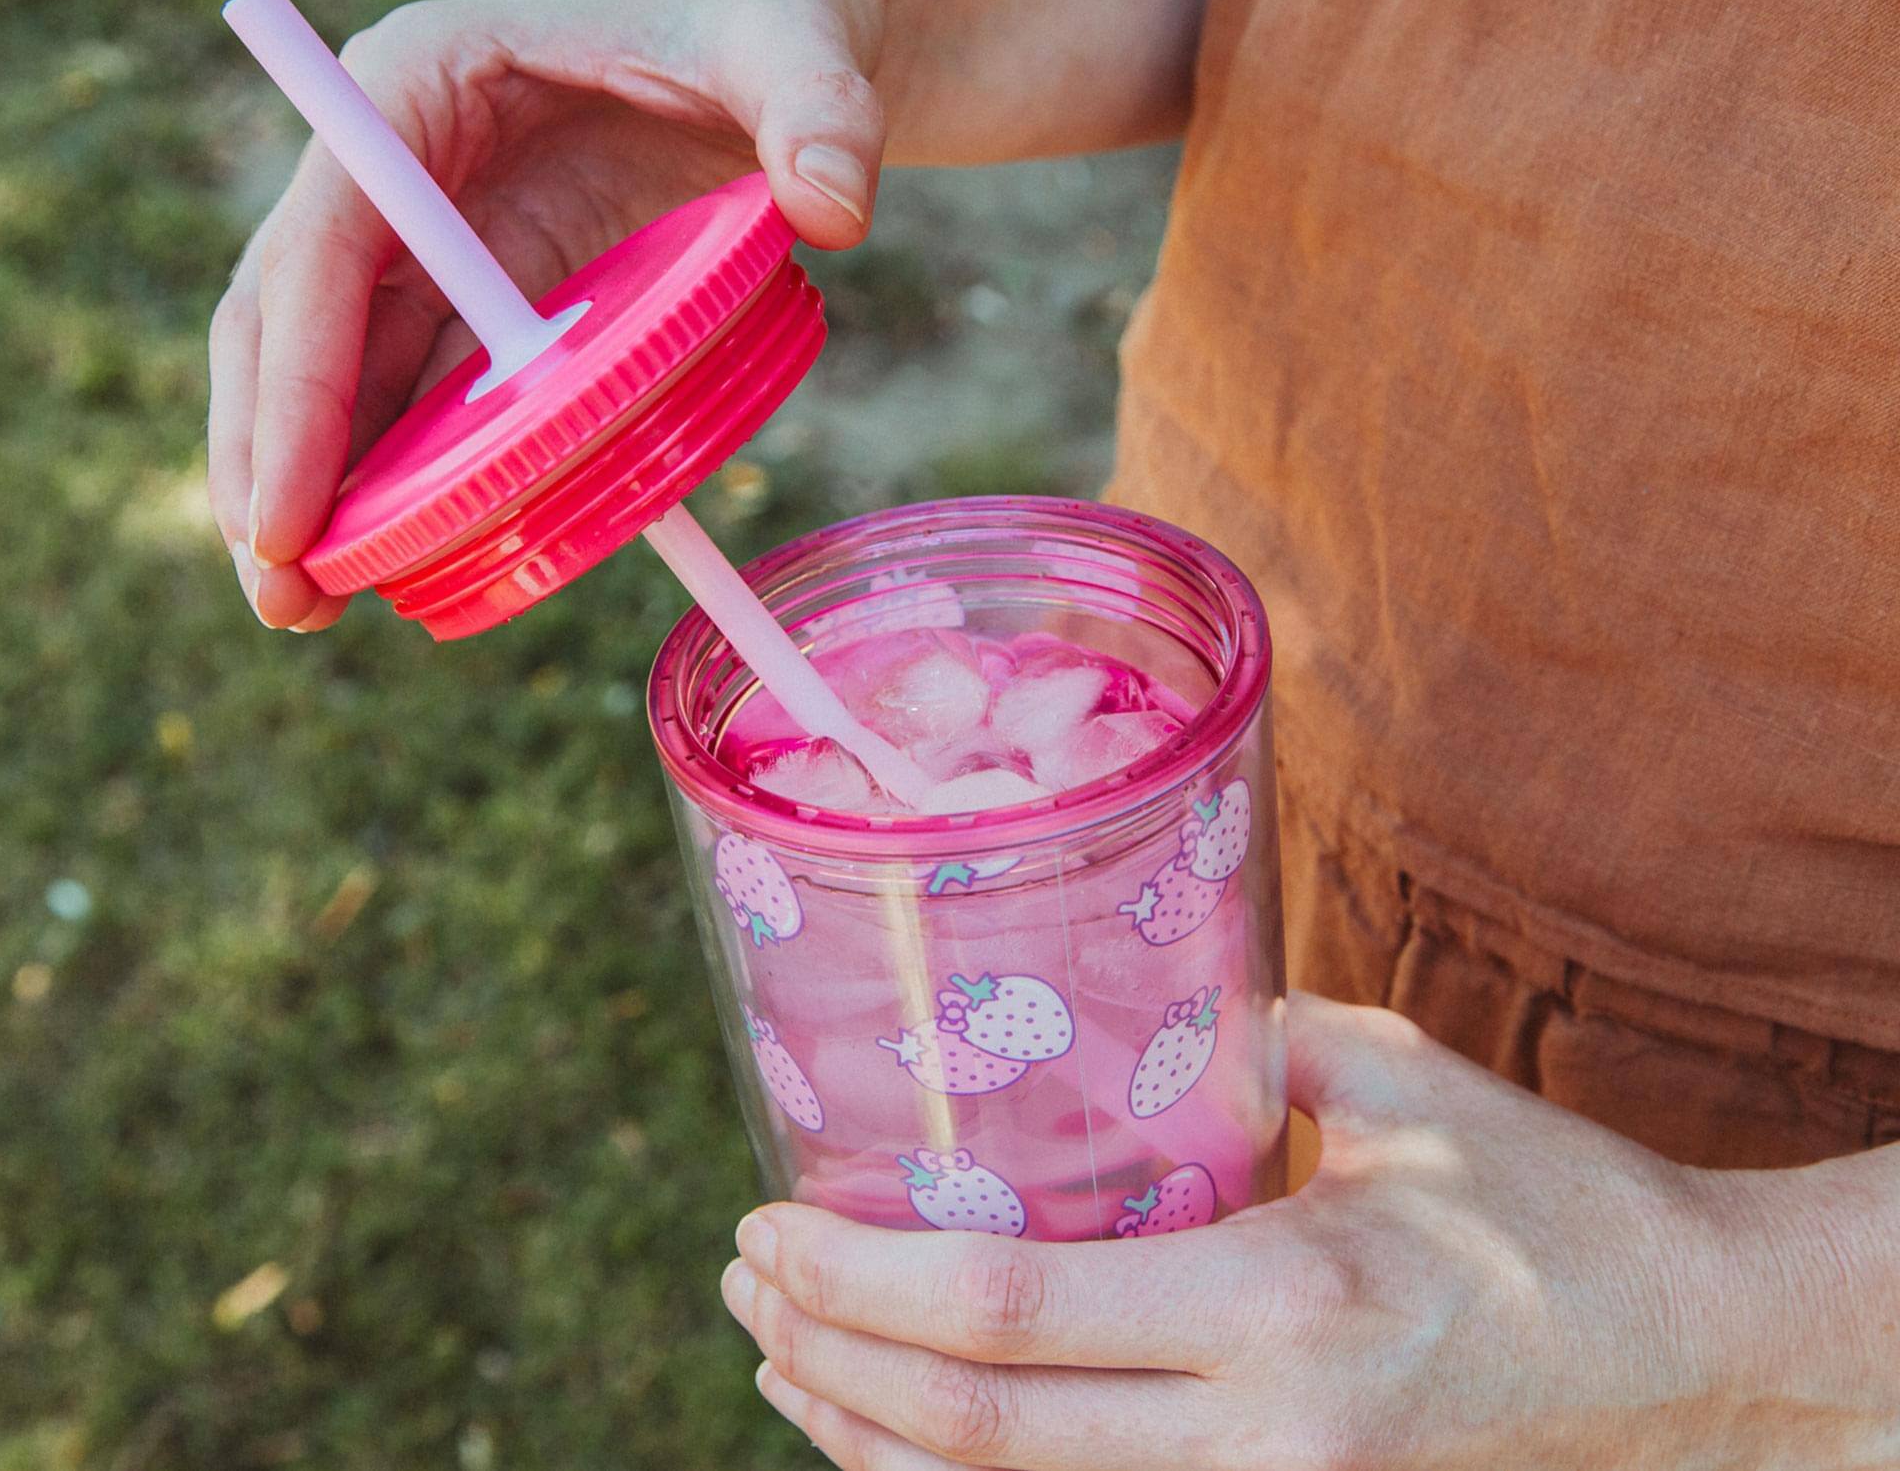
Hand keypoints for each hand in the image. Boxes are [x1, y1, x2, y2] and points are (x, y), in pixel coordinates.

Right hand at [208, 0, 886, 628]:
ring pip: (338, 370)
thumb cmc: (768, 10)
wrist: (789, 29)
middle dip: (272, 453)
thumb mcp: (795, 41)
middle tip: (281, 592)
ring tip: (303, 606)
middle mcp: (404, 160)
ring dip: (318, 486)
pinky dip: (394, 477)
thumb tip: (835, 208)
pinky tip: (385, 562)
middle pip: (292, 315)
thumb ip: (819, 111)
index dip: (297, 380)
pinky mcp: (489, 292)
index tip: (289, 510)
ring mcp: (440, 234)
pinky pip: (419, 395)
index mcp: (426, 77)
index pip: (327, 239)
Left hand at [720, 992, 1891, 1468]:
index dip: (859, 1283)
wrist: (1678, 1353)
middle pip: (975, 1434)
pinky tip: (895, 1428)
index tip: (767, 1224)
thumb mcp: (1397, 1078)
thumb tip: (1107, 991)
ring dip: (867, 1437)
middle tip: (741, 1275)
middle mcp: (1261, 1436)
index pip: (1012, 1316)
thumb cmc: (1547, 1196)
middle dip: (827, 1361)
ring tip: (777, 1353)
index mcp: (1283, 1300)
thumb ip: (1241, 1036)